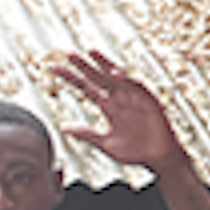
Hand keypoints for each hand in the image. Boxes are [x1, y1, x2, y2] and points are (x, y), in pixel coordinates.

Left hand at [53, 50, 177, 173]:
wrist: (157, 158)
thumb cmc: (133, 150)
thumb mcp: (105, 142)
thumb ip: (86, 133)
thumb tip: (62, 127)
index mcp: (108, 105)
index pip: (85, 87)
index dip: (70, 77)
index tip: (52, 68)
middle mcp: (119, 97)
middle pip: (97, 77)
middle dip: (83, 65)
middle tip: (67, 53)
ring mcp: (133, 97)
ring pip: (116, 76)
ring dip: (104, 64)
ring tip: (91, 52)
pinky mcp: (148, 101)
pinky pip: (137, 87)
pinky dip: (127, 80)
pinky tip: (115, 73)